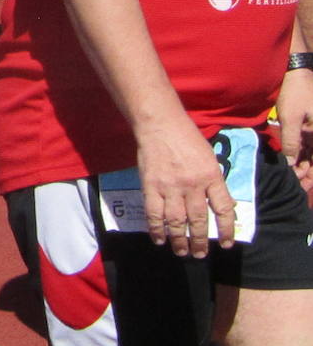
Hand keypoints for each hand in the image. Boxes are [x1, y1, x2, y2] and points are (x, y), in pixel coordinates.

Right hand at [135, 121, 234, 257]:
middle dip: (199, 241)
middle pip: (198, 220)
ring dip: (179, 240)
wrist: (160, 125)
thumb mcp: (210, 159)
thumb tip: (226, 206)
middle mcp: (193, 185)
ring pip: (176, 221)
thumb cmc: (188, 139)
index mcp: (212, 176)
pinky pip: (154, 213)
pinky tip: (159, 239)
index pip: (223, 209)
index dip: (226, 230)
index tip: (226, 244)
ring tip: (182, 252)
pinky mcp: (151, 185)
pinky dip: (156, 229)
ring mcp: (171, 186)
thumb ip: (216, 183)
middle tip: (199, 254)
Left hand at [278, 69, 312, 191]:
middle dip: (307, 173)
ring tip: (292, 177)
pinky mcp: (308, 126)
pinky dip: (299, 154)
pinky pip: (306, 145)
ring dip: (302, 165)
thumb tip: (290, 163)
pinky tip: (291, 162)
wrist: (295, 72)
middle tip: (295, 185)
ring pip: (311, 154)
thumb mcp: (290, 119)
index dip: (311, 177)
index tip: (301, 188)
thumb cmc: (295, 93)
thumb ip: (290, 142)